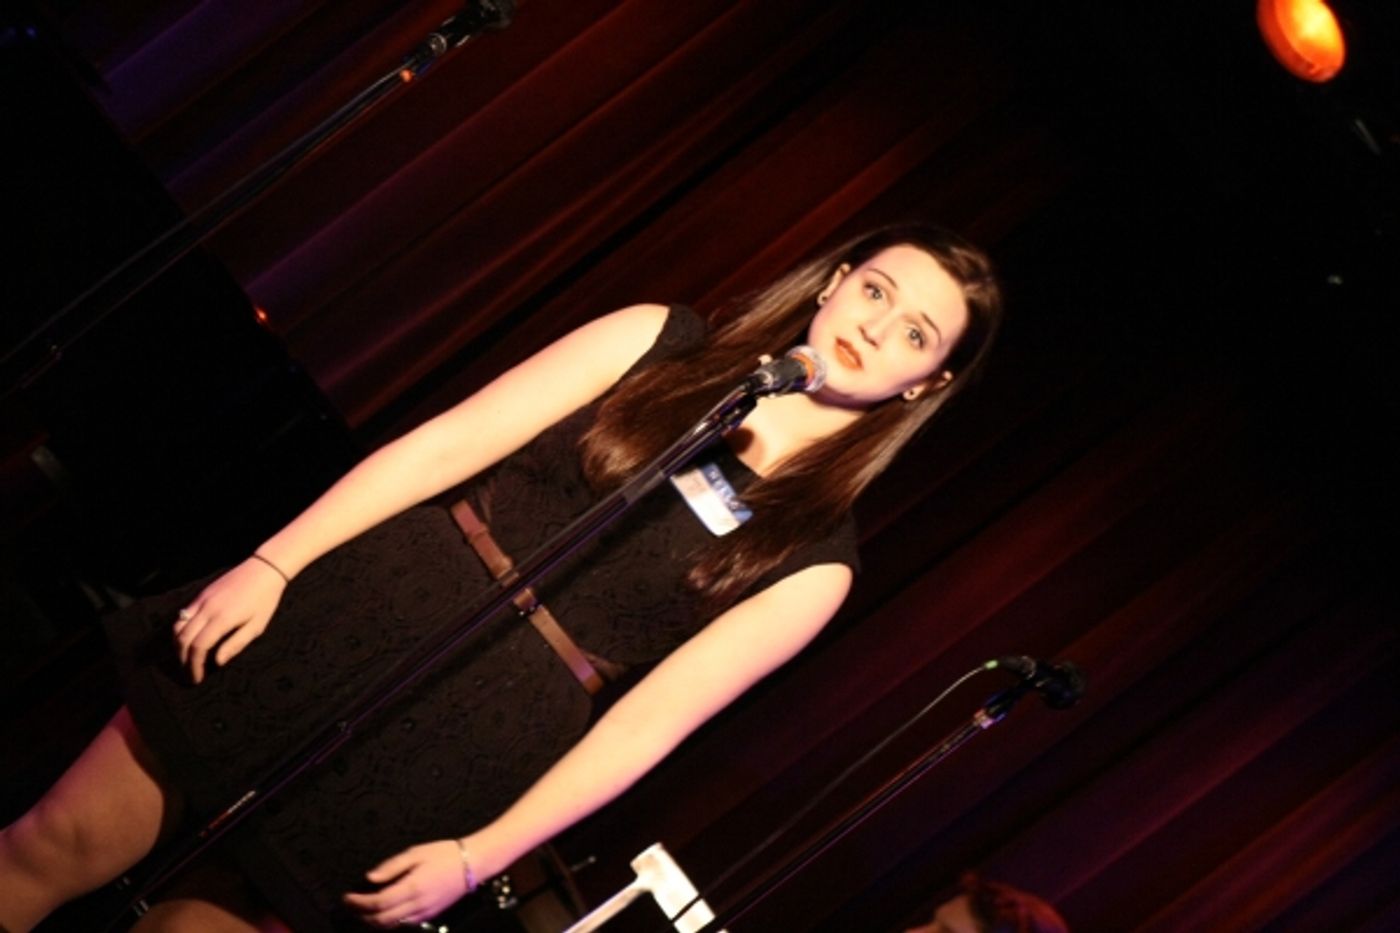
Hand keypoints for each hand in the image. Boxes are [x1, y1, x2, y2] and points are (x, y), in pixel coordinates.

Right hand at [173, 556, 286, 682]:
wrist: (263, 569)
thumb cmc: (265, 600)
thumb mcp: (257, 626)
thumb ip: (236, 644)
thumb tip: (216, 662)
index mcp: (222, 619)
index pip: (198, 647)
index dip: (194, 666)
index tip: (197, 679)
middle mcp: (207, 609)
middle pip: (183, 639)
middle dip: (183, 660)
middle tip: (189, 674)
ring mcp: (201, 600)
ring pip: (178, 627)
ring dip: (178, 646)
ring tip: (186, 660)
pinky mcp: (201, 594)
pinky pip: (182, 615)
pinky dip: (180, 630)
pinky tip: (188, 640)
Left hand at [343, 839, 472, 927]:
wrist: (472, 864)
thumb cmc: (444, 854)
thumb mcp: (416, 852)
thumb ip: (392, 866)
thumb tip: (369, 878)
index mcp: (412, 887)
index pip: (378, 903)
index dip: (359, 903)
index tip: (347, 897)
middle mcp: (417, 904)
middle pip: (381, 920)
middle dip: (362, 915)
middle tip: (350, 906)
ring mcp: (424, 913)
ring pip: (392, 926)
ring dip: (373, 922)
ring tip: (362, 911)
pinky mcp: (429, 915)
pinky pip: (404, 924)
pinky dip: (388, 922)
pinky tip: (383, 913)